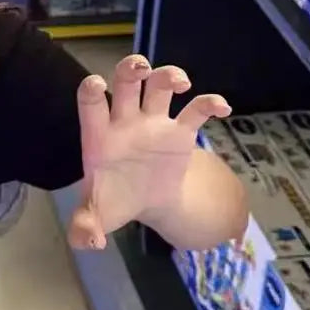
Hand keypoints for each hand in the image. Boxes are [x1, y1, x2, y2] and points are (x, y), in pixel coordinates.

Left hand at [68, 55, 230, 250]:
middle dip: (132, 68)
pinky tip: (223, 108)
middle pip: (128, 81)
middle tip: (142, 69)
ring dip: (170, 75)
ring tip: (181, 83)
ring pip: (161, 85)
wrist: (145, 202)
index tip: (98, 85)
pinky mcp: (180, 131)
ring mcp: (154, 122)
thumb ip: (85, 227)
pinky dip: (211, 102)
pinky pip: (197, 108)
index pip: (91, 103)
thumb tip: (89, 242)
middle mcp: (126, 121)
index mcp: (100, 136)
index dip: (92, 90)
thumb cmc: (114, 201)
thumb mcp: (97, 218)